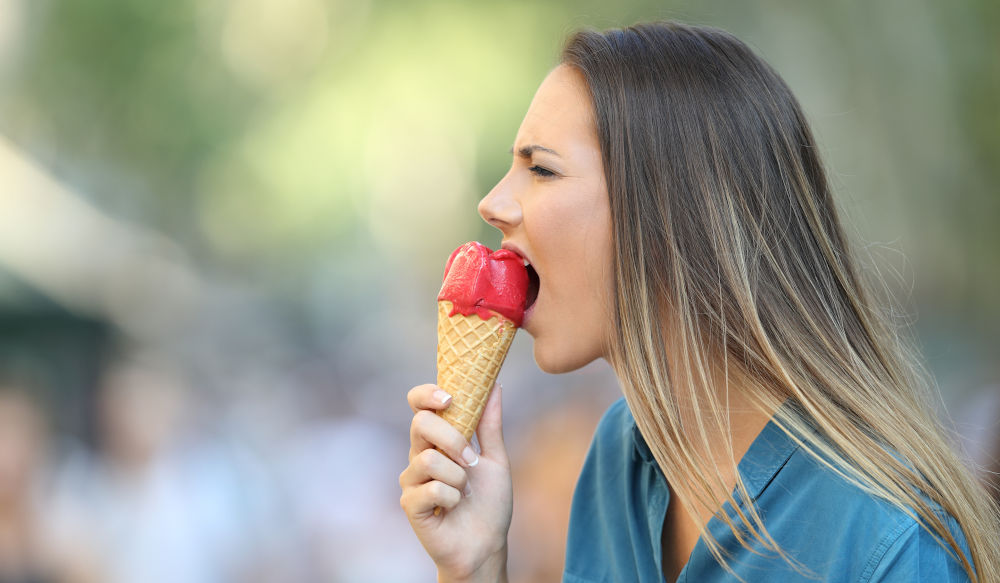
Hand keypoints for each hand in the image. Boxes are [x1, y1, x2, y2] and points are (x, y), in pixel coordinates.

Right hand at [399, 383, 511, 582]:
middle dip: (453, 438)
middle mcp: (419, 454)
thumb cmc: (489, 503)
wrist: (486, 544)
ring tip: (465, 491)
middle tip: (471, 460)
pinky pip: (430, 488)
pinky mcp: (410, 503)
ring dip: (457, 476)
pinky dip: (452, 497)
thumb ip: (490, 424)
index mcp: (438, 439)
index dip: (427, 394)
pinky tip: (455, 507)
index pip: (419, 405)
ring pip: (427, 459)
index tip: (449, 397)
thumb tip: (495, 386)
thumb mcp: (495, 458)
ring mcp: (412, 480)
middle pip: (420, 423)